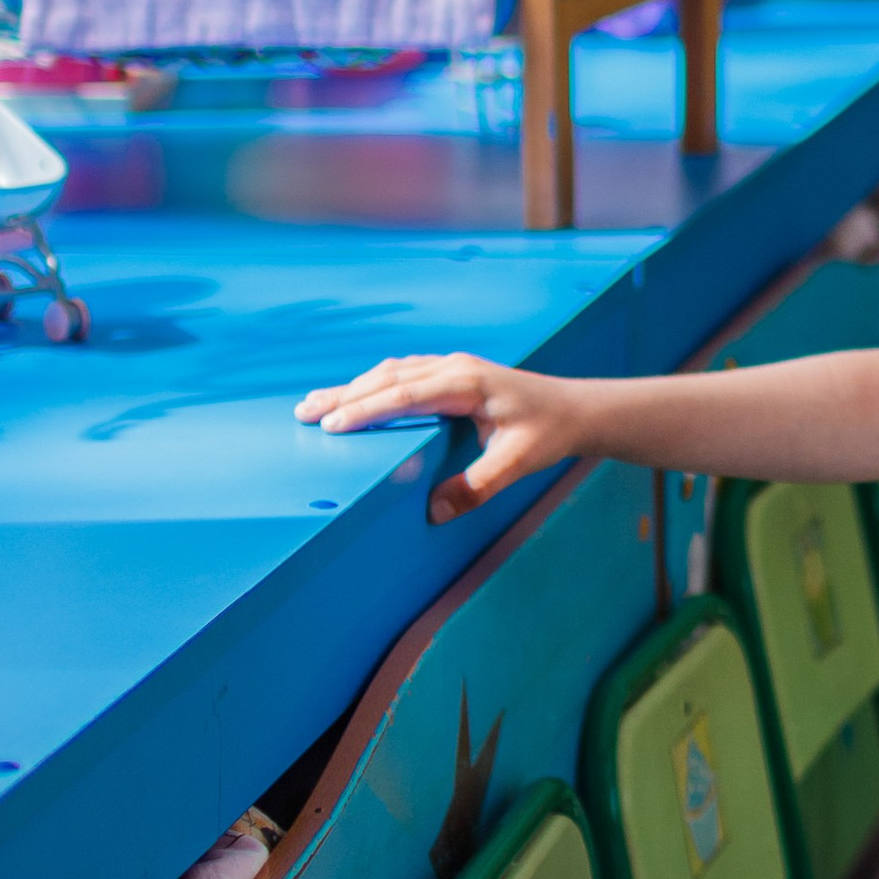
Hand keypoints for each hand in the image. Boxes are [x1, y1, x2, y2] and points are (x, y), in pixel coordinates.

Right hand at [294, 350, 589, 523]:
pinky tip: (356, 396)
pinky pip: (403, 374)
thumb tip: (433, 511)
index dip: (365, 410)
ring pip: (392, 373)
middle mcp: (454, 368)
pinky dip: (374, 385)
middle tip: (303, 412)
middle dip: (343, 395)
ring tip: (315, 404)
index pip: (404, 396)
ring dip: (353, 387)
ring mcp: (452, 367)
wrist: (575, 409)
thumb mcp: (518, 463)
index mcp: (465, 384)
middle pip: (387, 378)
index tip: (330, 425)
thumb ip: (477, 487)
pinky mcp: (453, 374)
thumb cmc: (549, 432)